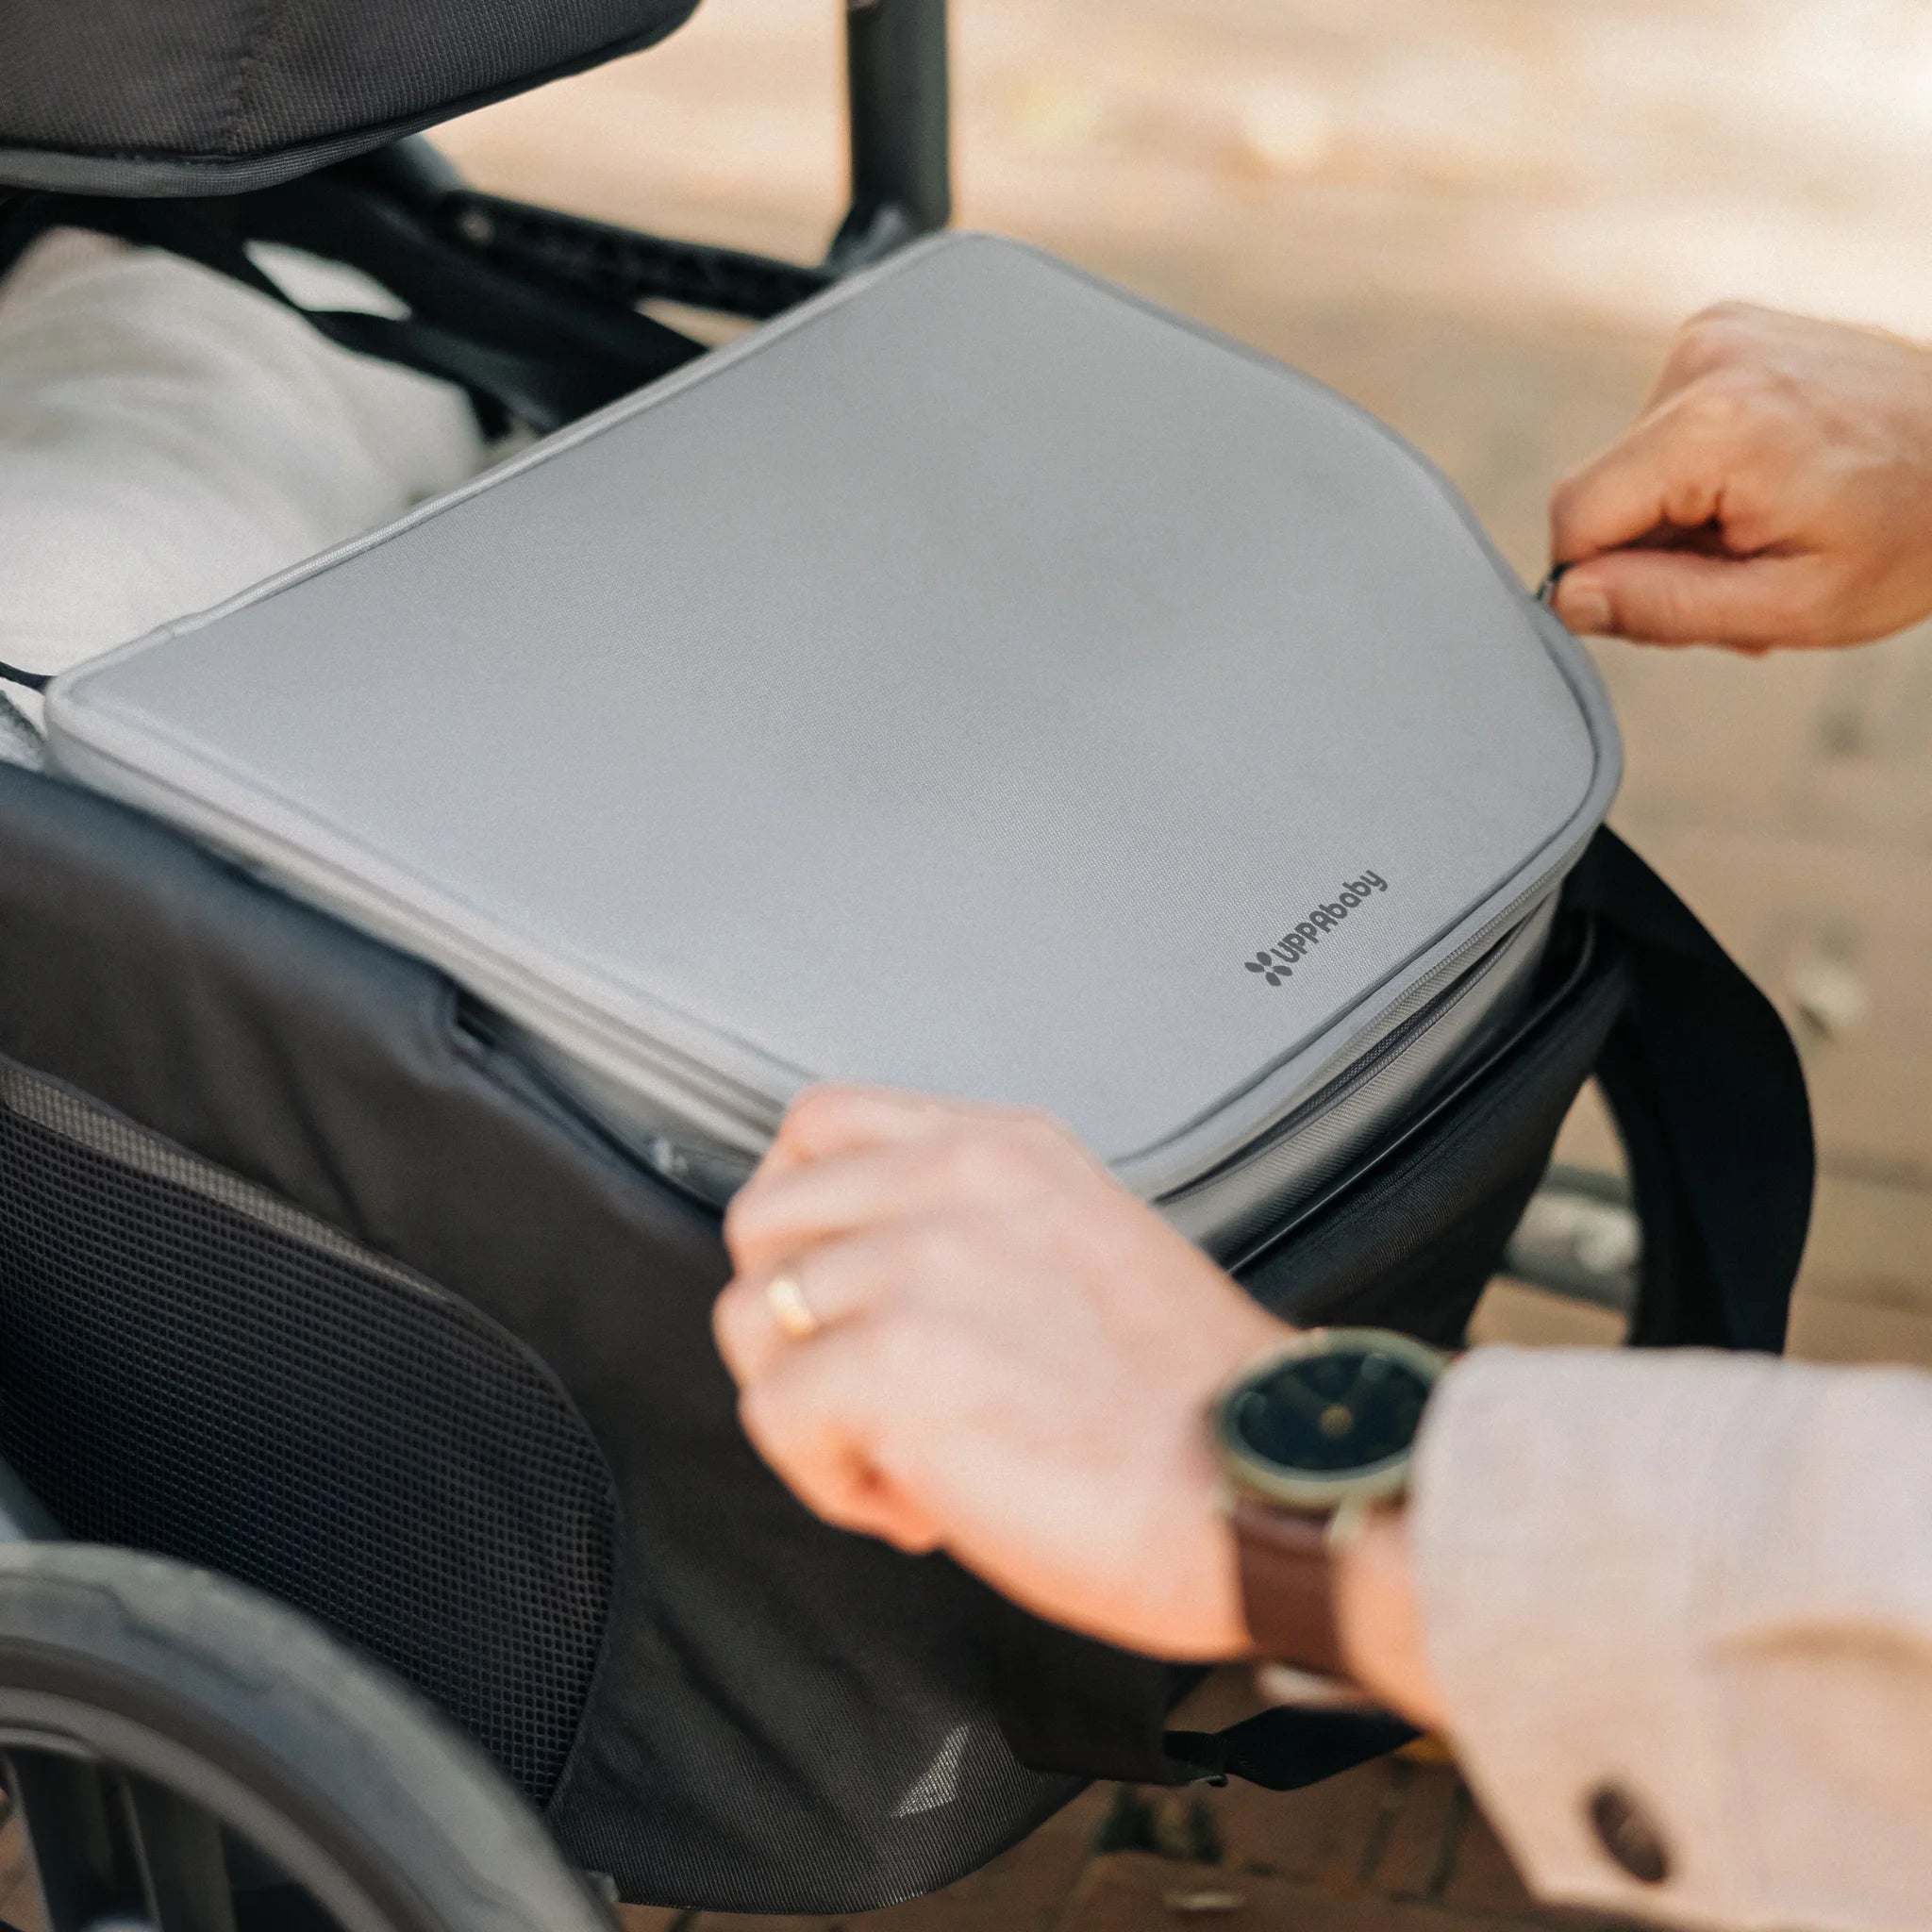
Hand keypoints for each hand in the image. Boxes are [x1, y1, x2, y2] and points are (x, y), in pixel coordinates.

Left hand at [714, 1085, 1284, 1658]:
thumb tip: (860, 1279)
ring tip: (901, 1457)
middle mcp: (954, 1183)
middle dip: (792, 1322)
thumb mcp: (1082, 1249)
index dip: (797, 1212)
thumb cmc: (1193, 1409)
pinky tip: (918, 1503)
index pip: (819, 1123)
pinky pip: (775, 1414)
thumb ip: (973, 1232)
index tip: (825, 1283)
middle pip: (762, 1220)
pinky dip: (829, 1479)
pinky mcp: (894, 1360)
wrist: (1265, 1493)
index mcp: (1004, 1148)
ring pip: (755, 1321)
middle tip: (865, 1393)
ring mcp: (920, 1262)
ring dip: (810, 1408)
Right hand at [1549, 303, 1931, 650]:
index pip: (1575, 517)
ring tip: (1767, 522)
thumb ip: (1664, 607)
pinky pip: (1663, 427)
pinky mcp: (1722, 330)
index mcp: (1714, 428)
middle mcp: (1704, 360)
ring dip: (1681, 513)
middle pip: (1602, 491)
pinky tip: (1766, 480)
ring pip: (1631, 464)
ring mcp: (1713, 334)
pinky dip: (1701, 471)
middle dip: (1652, 547)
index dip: (1604, 578)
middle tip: (1743, 565)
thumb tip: (1568, 599)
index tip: (1676, 596)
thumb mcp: (1793, 606)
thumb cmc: (1913, 534)